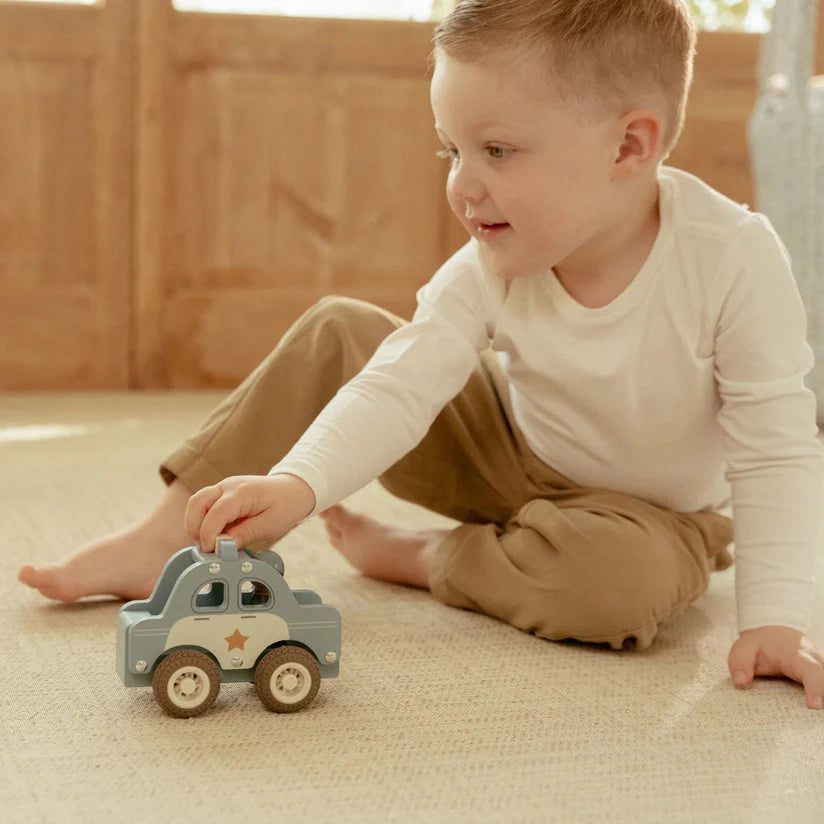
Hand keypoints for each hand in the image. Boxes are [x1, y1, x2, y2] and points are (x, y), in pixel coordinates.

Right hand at [184, 473, 315, 552]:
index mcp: (242, 492)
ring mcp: (223, 488)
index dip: (209, 534)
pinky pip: (204, 506)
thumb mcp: (271, 525)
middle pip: (197, 503)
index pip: (215, 512)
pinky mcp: (222, 494)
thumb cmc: (286, 505)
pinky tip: (218, 534)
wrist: (293, 489)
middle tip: (207, 548)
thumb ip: (245, 534)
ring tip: (212, 542)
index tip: (211, 551)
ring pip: (196, 503)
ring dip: (197, 524)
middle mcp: (228, 486)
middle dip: (195, 528)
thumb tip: (222, 547)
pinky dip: (204, 521)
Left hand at [728, 625, 823, 709]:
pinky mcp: (821, 674)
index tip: (814, 706)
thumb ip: (740, 663)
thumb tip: (740, 682)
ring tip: (817, 716)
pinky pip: (823, 684)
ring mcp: (821, 667)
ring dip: (823, 694)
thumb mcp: (744, 648)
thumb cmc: (758, 643)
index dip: (816, 687)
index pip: (811, 670)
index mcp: (796, 655)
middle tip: (817, 714)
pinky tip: (818, 708)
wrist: (772, 630)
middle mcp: (815, 661)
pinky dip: (822, 694)